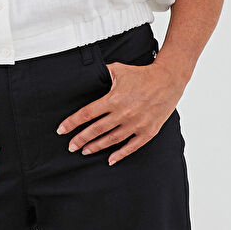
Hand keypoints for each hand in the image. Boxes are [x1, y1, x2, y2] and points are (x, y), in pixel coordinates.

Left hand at [56, 58, 185, 164]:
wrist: (168, 80)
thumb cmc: (142, 74)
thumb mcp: (118, 70)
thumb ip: (101, 74)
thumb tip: (85, 76)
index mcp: (114, 99)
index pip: (87, 114)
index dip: (72, 123)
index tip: (61, 130)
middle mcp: (124, 113)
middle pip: (96, 130)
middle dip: (80, 139)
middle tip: (71, 146)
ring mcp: (136, 124)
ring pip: (111, 140)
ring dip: (96, 146)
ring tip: (85, 150)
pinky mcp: (148, 131)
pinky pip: (132, 146)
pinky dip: (120, 154)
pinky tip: (110, 159)